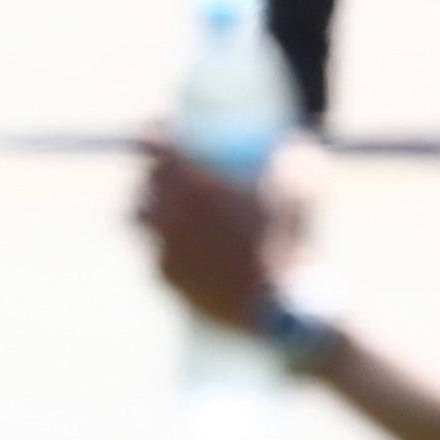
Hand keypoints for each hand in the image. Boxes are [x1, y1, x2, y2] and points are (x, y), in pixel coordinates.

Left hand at [134, 136, 318, 328]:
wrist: (279, 308)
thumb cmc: (291, 244)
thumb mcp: (301, 193)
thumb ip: (293, 159)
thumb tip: (297, 139)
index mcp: (192, 185)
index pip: (155, 145)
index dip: (154, 133)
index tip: (158, 131)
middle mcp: (168, 214)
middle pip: (144, 182)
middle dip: (153, 174)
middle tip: (168, 173)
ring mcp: (161, 247)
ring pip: (138, 218)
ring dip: (150, 210)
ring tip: (167, 210)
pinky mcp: (162, 277)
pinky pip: (154, 252)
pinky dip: (164, 247)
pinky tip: (182, 248)